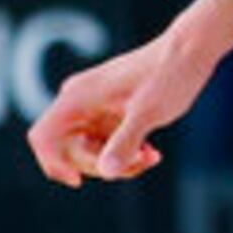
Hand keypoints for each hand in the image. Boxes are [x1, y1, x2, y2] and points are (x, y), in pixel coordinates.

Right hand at [26, 31, 216, 185]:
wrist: (190, 52)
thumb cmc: (169, 76)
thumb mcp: (148, 113)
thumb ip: (125, 142)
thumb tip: (106, 171)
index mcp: (77, 98)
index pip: (42, 138)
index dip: (53, 164)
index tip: (78, 181)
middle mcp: (79, 103)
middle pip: (70, 152)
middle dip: (102, 165)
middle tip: (141, 160)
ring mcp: (94, 110)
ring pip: (92, 152)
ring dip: (119, 162)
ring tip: (151, 156)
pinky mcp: (110, 115)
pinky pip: (107, 145)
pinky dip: (126, 154)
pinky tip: (151, 152)